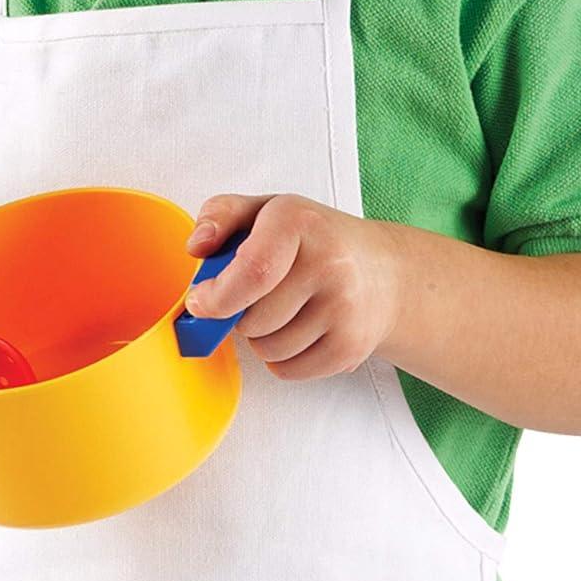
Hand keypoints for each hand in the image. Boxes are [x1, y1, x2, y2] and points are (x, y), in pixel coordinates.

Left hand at [184, 193, 400, 381]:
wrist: (383, 272)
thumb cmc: (314, 240)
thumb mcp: (267, 210)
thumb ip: (221, 215)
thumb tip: (197, 247)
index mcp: (298, 221)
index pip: (252, 271)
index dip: (217, 296)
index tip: (201, 301)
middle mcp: (328, 263)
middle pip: (251, 319)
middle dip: (240, 314)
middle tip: (259, 293)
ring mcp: (344, 308)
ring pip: (266, 349)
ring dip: (262, 337)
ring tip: (286, 308)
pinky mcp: (350, 347)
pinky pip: (287, 371)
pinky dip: (283, 357)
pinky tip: (303, 328)